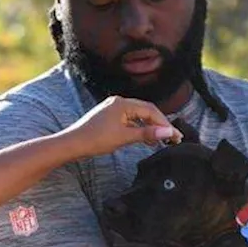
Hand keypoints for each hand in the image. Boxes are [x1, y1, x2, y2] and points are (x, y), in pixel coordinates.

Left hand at [63, 96, 181, 156]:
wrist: (72, 144)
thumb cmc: (95, 140)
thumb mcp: (124, 137)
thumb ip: (147, 134)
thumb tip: (169, 132)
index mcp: (123, 103)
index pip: (150, 110)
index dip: (164, 123)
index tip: (175, 136)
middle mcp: (118, 102)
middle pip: (145, 111)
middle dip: (159, 124)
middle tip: (172, 138)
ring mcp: (112, 109)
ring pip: (137, 116)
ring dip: (149, 127)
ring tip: (160, 141)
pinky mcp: (108, 117)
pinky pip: (129, 120)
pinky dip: (138, 128)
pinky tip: (144, 139)